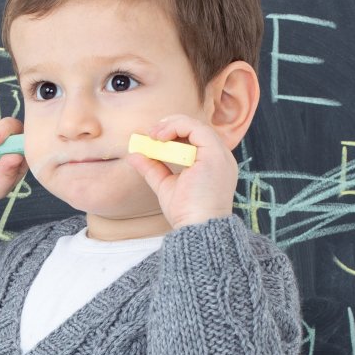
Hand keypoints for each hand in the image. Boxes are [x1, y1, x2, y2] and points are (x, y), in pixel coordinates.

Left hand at [125, 115, 237, 229]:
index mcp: (212, 164)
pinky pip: (197, 129)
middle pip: (196, 129)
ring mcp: (220, 155)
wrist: (197, 228)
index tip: (153, 138)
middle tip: (151, 133)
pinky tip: (161, 137)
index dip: (174, 133)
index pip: (195, 139)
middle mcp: (220, 158)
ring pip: (197, 125)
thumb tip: (134, 154)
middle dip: (171, 125)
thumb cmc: (185, 213)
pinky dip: (177, 127)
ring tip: (154, 134)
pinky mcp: (215, 155)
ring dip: (172, 125)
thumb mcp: (165, 185)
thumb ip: (152, 168)